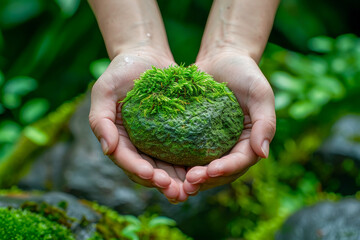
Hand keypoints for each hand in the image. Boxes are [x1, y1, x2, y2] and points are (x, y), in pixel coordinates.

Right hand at [89, 49, 188, 202]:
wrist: (146, 56)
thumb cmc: (121, 72)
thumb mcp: (104, 91)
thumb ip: (100, 119)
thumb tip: (107, 149)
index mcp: (118, 138)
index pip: (125, 159)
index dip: (137, 169)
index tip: (152, 175)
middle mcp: (136, 144)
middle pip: (147, 170)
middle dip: (161, 183)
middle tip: (177, 192)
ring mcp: (155, 141)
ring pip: (165, 167)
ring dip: (177, 181)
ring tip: (191, 189)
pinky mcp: (174, 135)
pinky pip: (181, 153)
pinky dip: (189, 165)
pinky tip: (202, 171)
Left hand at [184, 52, 275, 194]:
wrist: (220, 58)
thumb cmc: (244, 72)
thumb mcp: (260, 93)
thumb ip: (265, 122)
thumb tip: (263, 153)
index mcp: (249, 140)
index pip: (240, 161)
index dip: (227, 169)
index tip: (211, 171)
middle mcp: (231, 146)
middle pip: (220, 171)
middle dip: (206, 179)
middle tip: (189, 182)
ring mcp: (212, 143)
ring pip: (203, 167)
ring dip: (191, 178)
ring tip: (176, 183)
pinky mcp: (194, 136)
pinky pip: (187, 153)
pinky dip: (179, 164)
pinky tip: (164, 168)